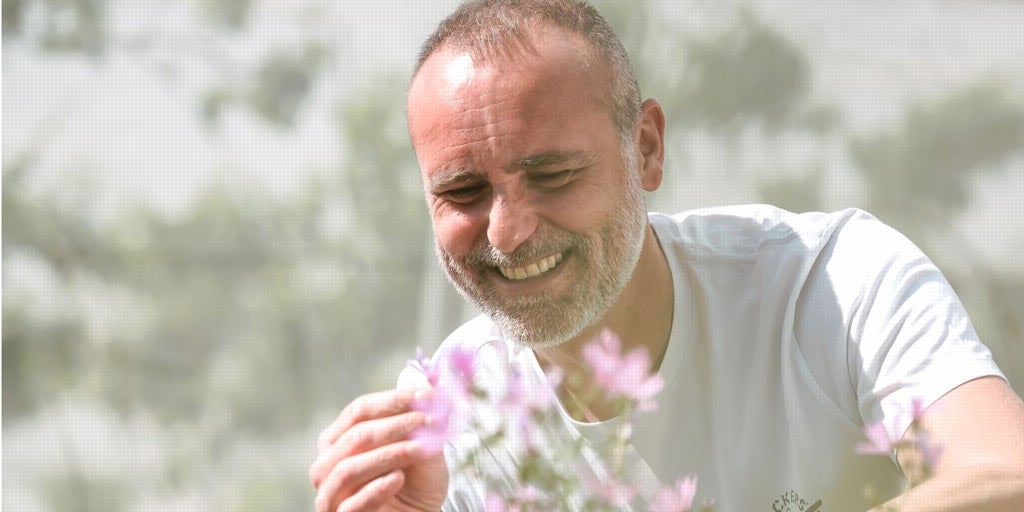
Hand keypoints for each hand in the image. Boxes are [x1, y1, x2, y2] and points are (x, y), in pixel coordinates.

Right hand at [310, 388, 448, 511]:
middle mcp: (327, 463)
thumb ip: (422, 417)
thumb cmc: (415, 480)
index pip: (359, 410)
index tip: (426, 395)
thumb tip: (432, 383)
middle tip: (430, 420)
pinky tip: (398, 478)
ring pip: (349, 468)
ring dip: (388, 455)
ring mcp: (330, 492)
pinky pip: (351, 504)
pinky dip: (375, 489)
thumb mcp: (422, 445)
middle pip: (356, 436)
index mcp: (339, 438)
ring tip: (420, 449)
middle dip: (396, 425)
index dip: (393, 401)